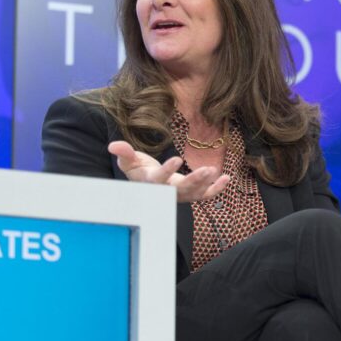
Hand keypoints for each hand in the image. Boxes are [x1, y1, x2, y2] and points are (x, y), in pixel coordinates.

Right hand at [108, 141, 229, 202]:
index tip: (176, 159)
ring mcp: (181, 196)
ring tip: (216, 171)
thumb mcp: (130, 162)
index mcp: (151, 183)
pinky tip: (226, 178)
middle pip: (182, 189)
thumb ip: (124, 153)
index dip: (167, 170)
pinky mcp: (191, 194)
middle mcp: (167, 192)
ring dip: (207, 184)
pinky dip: (216, 189)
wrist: (148, 186)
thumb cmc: (139, 171)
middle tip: (207, 170)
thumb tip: (113, 145)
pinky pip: (205, 195)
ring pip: (195, 193)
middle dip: (195, 180)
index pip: (159, 179)